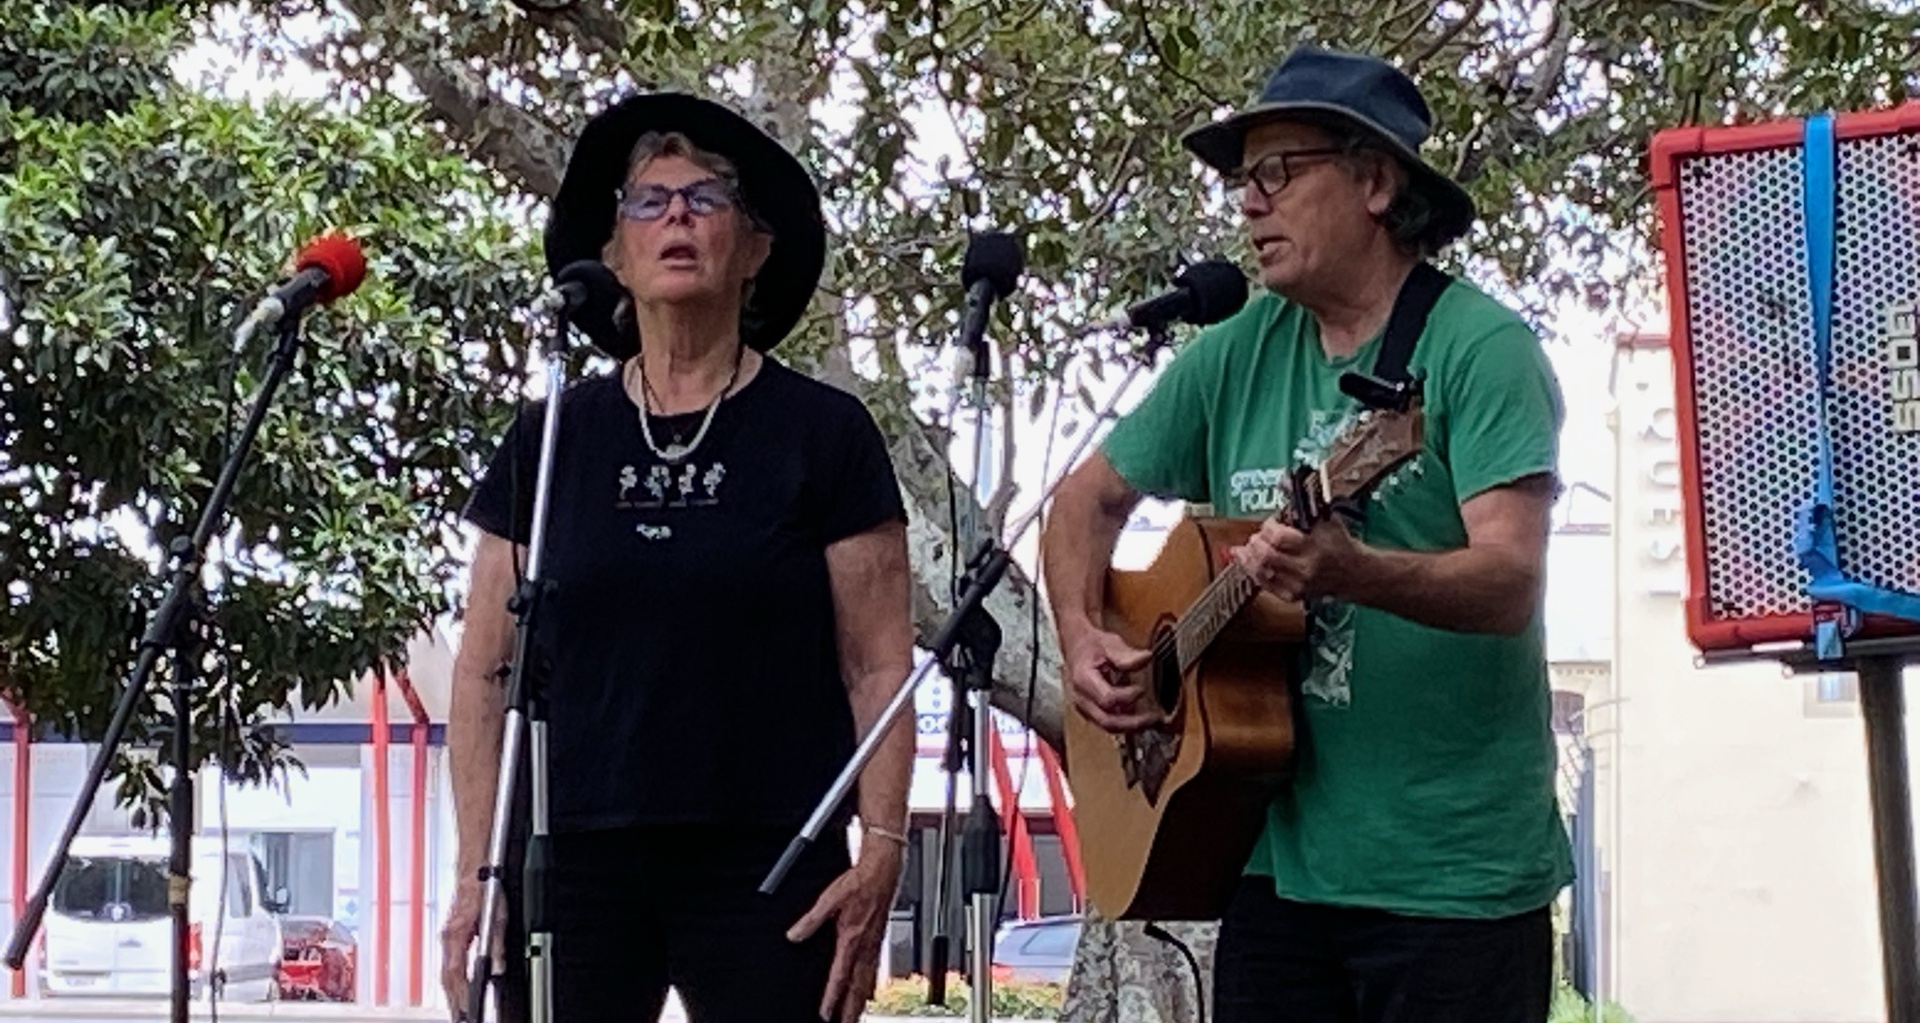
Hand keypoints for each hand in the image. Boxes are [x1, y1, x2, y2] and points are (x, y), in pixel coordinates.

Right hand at [439, 877, 504, 1020]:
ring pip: (445, 971)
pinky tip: (457, 985)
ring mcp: (447, 937)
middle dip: (453, 1000)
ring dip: (451, 991)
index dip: (461, 994)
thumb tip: (497, 967)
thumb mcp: (498, 917)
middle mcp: (447, 938)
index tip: (467, 1009)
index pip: (455, 974)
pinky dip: (452, 977)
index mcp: (456, 935)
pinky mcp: (450, 934)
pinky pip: (448, 961)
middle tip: (460, 1016)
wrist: (474, 869)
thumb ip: (497, 946)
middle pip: (446, 977)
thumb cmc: (484, 887)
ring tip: (458, 1009)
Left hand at [788, 850, 903, 1022]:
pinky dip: (871, 986)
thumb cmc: (859, 882)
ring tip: (856, 1015)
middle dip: (851, 1009)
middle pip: (858, 987)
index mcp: (851, 939)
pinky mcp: (878, 940)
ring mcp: (874, 945)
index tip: (825, 1014)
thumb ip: (810, 920)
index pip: (839, 977)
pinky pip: (875, 970)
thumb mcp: (829, 898)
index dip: (832, 998)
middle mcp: (864, 946)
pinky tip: (869, 991)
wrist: (882, 872)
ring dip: (861, 1002)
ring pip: (868, 982)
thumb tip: (794, 935)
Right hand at [1062, 625, 1156, 732]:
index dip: (1127, 697)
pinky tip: (1141, 719)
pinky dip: (1125, 724)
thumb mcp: (1108, 643)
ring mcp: (1085, 707)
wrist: (1076, 647)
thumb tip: (1146, 658)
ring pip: (1107, 727)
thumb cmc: (1091, 646)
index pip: (1107, 699)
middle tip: (1154, 718)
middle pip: (1107, 721)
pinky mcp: (1091, 712)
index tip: (1142, 689)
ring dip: (1131, 727)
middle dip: (1133, 723)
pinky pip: (1108, 723)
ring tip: (1151, 722)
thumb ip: (1126, 654)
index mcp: (1083, 680)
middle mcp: (1081, 698)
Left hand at [1233, 516, 1362, 602]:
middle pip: (1266, 556)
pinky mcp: (1294, 595)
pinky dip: (1253, 573)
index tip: (1270, 523)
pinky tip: (1248, 563)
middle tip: (1255, 537)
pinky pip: (1266, 585)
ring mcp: (1299, 584)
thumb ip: (1306, 503)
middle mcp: (1306, 567)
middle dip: (1255, 543)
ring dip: (1248, 558)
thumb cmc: (1339, 543)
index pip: (1279, 537)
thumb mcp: (1327, 518)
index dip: (1268, 527)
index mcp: (1314, 545)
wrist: (1354, 573)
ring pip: (1262, 571)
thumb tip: (1285, 482)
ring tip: (1242, 550)